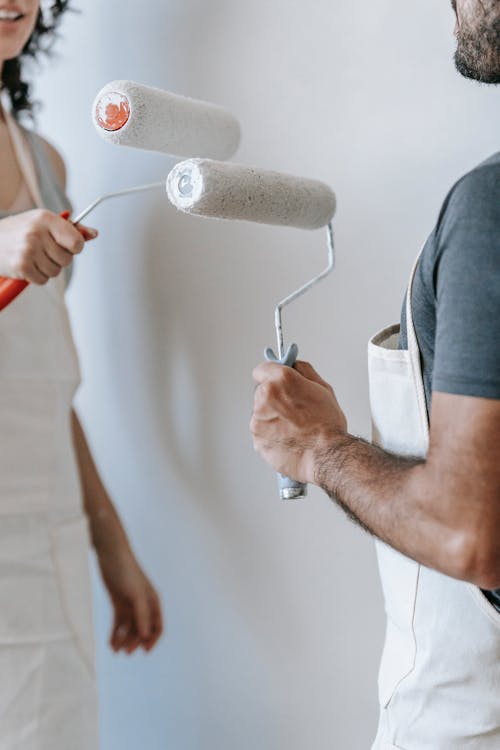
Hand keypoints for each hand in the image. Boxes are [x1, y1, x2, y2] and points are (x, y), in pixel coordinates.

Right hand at [0, 209, 97, 283]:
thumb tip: (94, 234)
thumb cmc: (19, 232)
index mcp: (46, 218)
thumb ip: (70, 229)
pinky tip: (26, 265)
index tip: (64, 245)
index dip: (74, 248)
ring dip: (46, 268)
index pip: (77, 242)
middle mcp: (37, 232)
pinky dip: (36, 277)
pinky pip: (43, 280)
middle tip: (41, 251)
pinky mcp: (21, 265)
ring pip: (55, 272)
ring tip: (32, 257)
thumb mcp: (43, 224)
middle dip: (57, 259)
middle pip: (67, 260)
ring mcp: (28, 249)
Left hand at [97, 542, 162, 653]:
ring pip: (129, 628)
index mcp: (153, 602)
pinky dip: (115, 633)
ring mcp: (130, 605)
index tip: (144, 651)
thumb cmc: (126, 572)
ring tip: (115, 650)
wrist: (111, 555)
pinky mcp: (118, 603)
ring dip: (123, 640)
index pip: (157, 626)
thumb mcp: (136, 594)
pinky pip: (118, 623)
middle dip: (135, 642)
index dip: (153, 640)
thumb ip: (141, 615)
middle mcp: (143, 605)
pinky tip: (110, 643)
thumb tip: (145, 635)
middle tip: (126, 652)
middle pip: (142, 630)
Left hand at [251, 360, 347, 483]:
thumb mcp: (323, 388)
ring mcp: (258, 419)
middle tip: (292, 410)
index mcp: (281, 380)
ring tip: (293, 427)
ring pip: (260, 413)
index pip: (262, 369)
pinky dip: (270, 434)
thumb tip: (294, 364)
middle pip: (261, 391)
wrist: (327, 456)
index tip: (276, 383)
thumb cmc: (328, 426)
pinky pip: (261, 431)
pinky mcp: (256, 438)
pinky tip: (287, 438)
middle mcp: (265, 396)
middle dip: (273, 398)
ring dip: (272, 417)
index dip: (271, 376)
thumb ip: (304, 371)